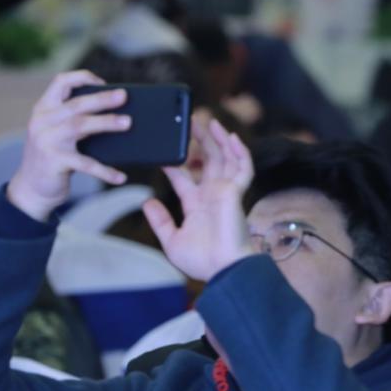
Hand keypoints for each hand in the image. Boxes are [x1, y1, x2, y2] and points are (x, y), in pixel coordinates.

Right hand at [7, 70, 129, 220]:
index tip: (104, 83)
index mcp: (44, 109)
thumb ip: (74, 119)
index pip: (60, 82)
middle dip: (101, 99)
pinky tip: (120, 176)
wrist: (32, 187)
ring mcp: (46, 141)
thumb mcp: (57, 132)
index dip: (82, 78)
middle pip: (75, 104)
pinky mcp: (54, 161)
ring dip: (106, 123)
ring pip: (79, 126)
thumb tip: (116, 112)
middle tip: (124, 96)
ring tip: (128, 123)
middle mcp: (42, 121)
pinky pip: (85, 164)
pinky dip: (105, 170)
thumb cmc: (54, 156)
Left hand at [142, 118, 253, 282]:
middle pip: (207, 161)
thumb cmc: (202, 261)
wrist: (223, 270)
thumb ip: (160, 221)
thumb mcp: (171, 240)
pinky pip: (242, 167)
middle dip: (199, 141)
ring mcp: (226, 192)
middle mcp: (213, 195)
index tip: (163, 149)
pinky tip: (231, 137)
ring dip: (218, 139)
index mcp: (197, 204)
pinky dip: (240, 152)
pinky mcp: (237, 193)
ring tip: (208, 120)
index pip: (185, 175)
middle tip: (189, 122)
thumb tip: (147, 202)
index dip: (175, 161)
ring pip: (225, 159)